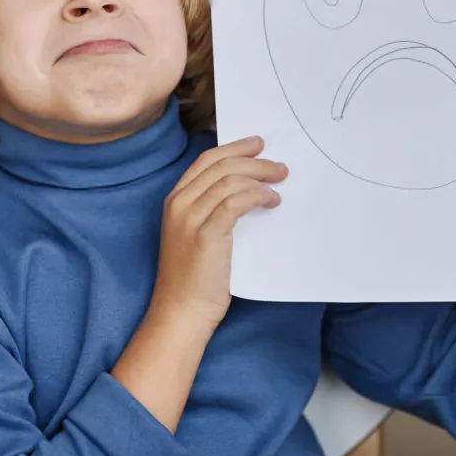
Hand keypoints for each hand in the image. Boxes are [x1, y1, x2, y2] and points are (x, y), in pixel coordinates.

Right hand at [152, 136, 287, 327]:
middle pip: (221, 165)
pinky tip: (270, 201)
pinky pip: (236, 201)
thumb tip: (250, 188)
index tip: (257, 145)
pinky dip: (257, 196)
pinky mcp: (206, 234)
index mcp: (175, 200)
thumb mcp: (198, 235)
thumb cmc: (194, 278)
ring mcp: (190, 218)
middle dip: (254, 160)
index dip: (234, 149)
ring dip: (260, 177)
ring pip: (230, 180)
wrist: (182, 310)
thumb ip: (214, 210)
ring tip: (280, 183)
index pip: (207, 161)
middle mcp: (179, 204)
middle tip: (278, 166)